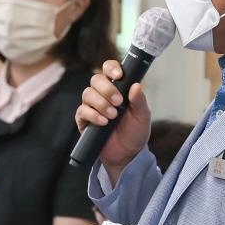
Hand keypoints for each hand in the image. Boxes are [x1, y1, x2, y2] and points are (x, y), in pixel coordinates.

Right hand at [74, 60, 151, 177]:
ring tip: (113, 116)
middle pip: (96, 79)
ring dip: (101, 103)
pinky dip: (93, 115)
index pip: (109, 69)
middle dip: (107, 89)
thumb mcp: (142, 117)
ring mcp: (91, 106)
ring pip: (88, 93)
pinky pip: (82, 111)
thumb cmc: (135, 133)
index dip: (111, 68)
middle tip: (119, 102)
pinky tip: (103, 122)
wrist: (127, 155)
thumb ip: (139, 101)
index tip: (119, 76)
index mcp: (117, 88)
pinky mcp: (84, 120)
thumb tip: (136, 85)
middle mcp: (102, 94)